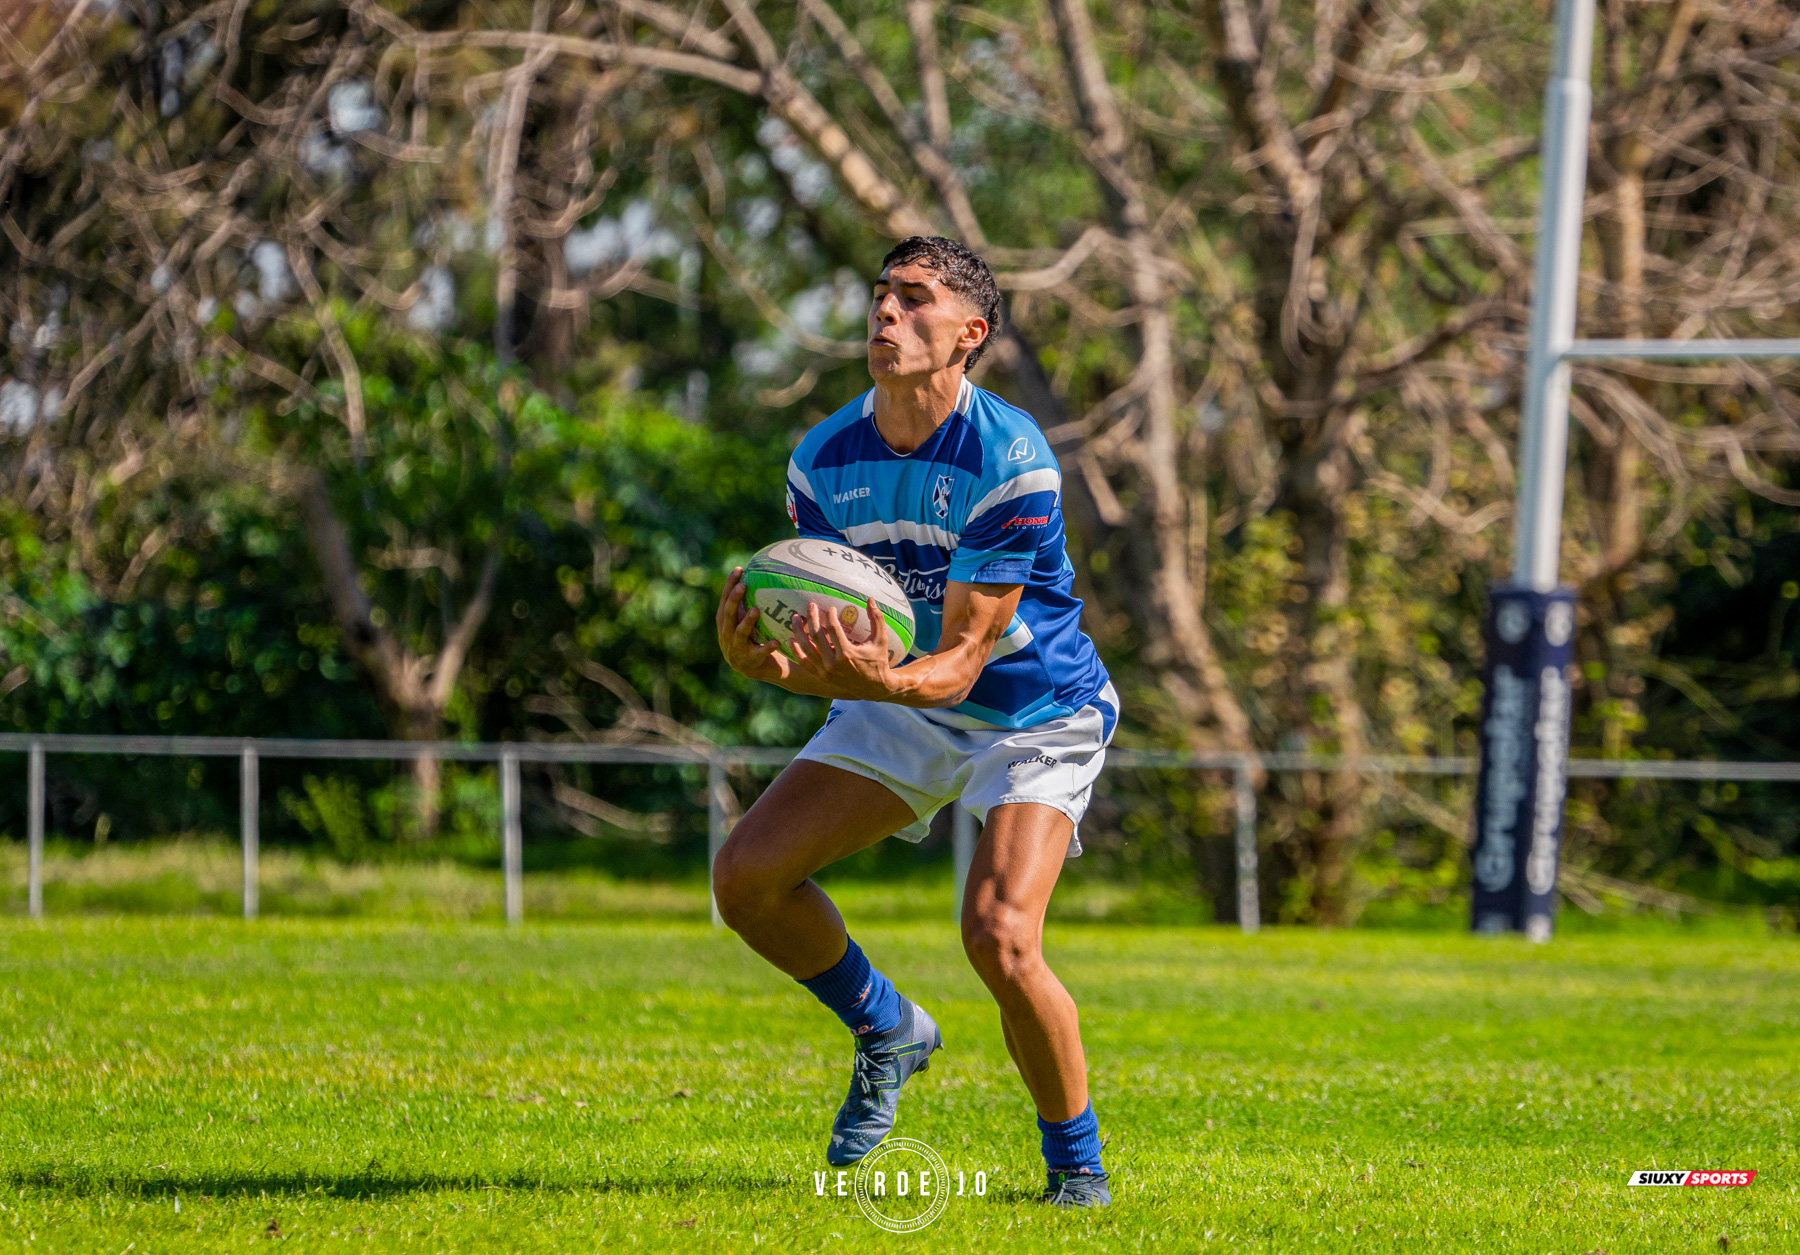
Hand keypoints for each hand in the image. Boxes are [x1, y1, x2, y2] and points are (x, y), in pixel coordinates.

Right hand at [715, 568, 790, 682]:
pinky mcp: (749, 661)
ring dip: (747, 621)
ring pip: (740, 633)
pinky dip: (766, 647)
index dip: (729, 585)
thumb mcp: (749, 621)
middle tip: (743, 586)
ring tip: (756, 610)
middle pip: (728, 615)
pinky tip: (775, 642)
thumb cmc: (753, 638)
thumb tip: (765, 576)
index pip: (725, 600)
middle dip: (734, 600)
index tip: (739, 569)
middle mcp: (727, 635)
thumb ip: (750, 603)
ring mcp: (736, 649)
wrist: (756, 669)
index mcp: (725, 623)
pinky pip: (759, 653)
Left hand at [786, 596, 902, 700]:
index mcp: (847, 653)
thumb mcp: (881, 640)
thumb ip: (876, 619)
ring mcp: (825, 671)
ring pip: (807, 648)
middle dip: (812, 618)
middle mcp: (834, 663)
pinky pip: (804, 663)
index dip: (830, 615)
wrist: (874, 688)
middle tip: (811, 606)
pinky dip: (796, 651)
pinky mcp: (821, 676)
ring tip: (794, 618)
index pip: (833, 628)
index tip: (831, 608)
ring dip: (798, 632)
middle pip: (817, 636)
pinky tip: (791, 640)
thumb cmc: (878, 661)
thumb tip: (871, 599)